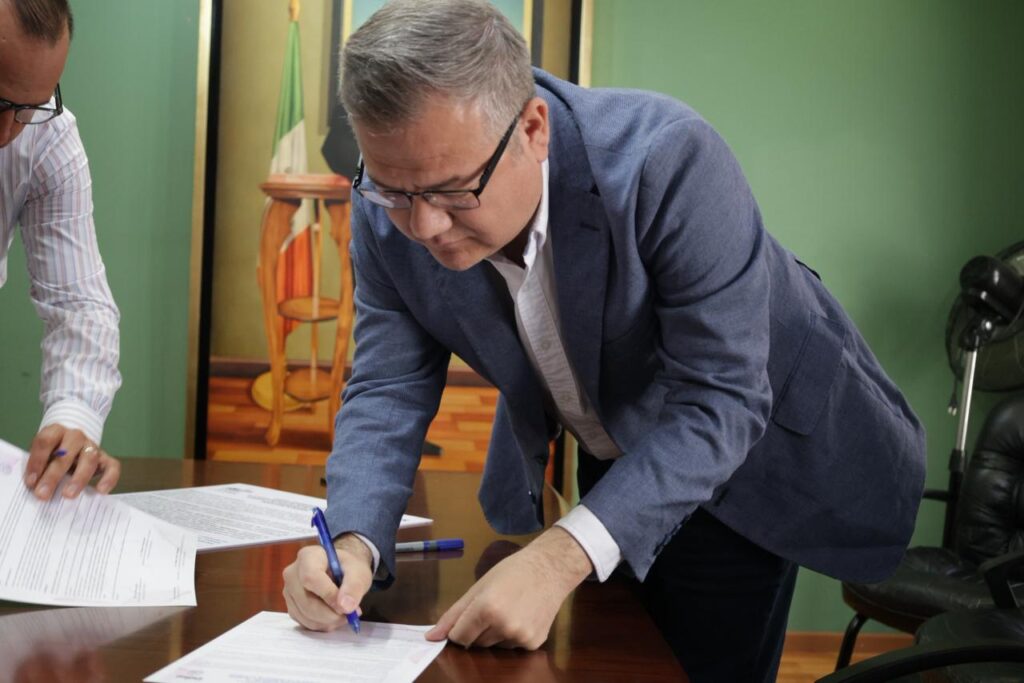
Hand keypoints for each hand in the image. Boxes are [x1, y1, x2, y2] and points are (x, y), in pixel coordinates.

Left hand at [24, 424, 119, 500]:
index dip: (37, 461)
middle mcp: (76, 436)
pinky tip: (101, 491)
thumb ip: (39, 466)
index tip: (30, 481)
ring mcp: (92, 447)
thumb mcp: (42, 454)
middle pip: (66, 453)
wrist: (70, 442)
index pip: (46, 441)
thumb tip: (36, 486)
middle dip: (53, 475)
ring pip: (90, 459)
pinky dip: (109, 478)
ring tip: (68, 495)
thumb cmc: (52, 452)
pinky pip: (112, 466)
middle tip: (43, 494)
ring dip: (79, 478)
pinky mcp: (105, 458)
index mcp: (56, 431)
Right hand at [282, 532, 373, 630]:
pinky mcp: (291, 607)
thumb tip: (346, 606)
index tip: (346, 606)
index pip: (311, 578)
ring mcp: (289, 592)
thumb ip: (354, 586)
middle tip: (351, 615)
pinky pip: (305, 623)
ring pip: (305, 615)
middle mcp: (292, 574)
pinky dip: (322, 625)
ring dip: (329, 621)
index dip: (328, 595)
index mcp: (308, 556)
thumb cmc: (347, 568)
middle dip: (331, 614)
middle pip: (306, 601)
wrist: (340, 571)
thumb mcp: (358, 571)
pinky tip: (334, 616)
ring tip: (345, 614)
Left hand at [426, 527, 591, 649]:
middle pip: (476, 643)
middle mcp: (504, 626)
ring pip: (494, 646)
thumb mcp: (478, 587)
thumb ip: (453, 614)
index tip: (468, 617)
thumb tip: (431, 636)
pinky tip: (522, 616)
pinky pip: (512, 647)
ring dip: (495, 634)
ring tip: (509, 609)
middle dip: (478, 629)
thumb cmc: (512, 572)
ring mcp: (520, 637)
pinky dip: (512, 636)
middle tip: (493, 607)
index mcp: (486, 609)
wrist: (550, 569)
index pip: (459, 637)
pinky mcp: (534, 643)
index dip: (459, 629)